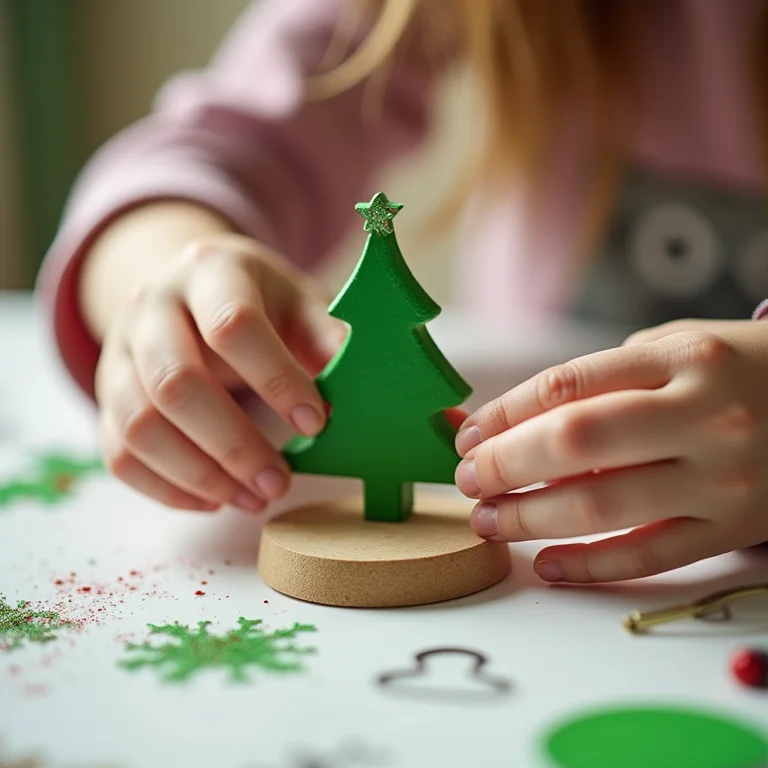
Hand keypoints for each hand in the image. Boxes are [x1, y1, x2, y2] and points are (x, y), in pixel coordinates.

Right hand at [95, 233, 345, 511]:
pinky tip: (215, 500)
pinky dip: (167, 488)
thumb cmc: (259, 301)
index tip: (315, 424)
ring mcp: (119, 351)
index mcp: (209, 270)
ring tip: (254, 498)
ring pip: (139, 425)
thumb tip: (358, 393)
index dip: (275, 380)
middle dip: (233, 443)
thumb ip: (327, 337)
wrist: (192, 290)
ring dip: (201, 475)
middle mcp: (151, 305)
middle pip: (175, 382)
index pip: (232, 325)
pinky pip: (120, 453)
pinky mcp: (107, 395)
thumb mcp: (299, 301)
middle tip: (279, 482)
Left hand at [454, 318, 767, 582]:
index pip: (566, 386)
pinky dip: (588, 564)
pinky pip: (649, 556)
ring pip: (601, 506)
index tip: (468, 434)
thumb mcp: (676, 348)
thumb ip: (602, 379)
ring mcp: (721, 478)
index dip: (503, 413)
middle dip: (503, 464)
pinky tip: (545, 561)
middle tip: (466, 479)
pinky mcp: (732, 529)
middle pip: (575, 443)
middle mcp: (702, 416)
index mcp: (681, 359)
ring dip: (528, 516)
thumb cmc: (734, 371)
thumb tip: (507, 420)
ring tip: (487, 518)